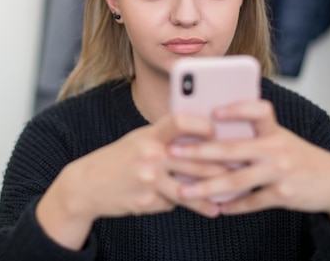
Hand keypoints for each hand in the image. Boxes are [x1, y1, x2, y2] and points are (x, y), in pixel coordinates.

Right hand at [36, 112, 226, 249]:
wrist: (87, 185)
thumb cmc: (120, 158)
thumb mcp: (140, 139)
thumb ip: (167, 138)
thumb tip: (204, 139)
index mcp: (149, 134)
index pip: (180, 121)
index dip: (202, 125)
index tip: (217, 131)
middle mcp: (150, 155)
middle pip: (195, 160)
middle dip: (221, 167)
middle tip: (242, 169)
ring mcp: (148, 180)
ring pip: (191, 188)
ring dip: (213, 194)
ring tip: (228, 198)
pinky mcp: (147, 201)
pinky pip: (175, 203)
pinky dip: (187, 204)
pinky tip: (206, 208)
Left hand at [169, 99, 329, 224]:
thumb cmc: (296, 156)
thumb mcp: (278, 138)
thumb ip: (251, 134)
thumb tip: (209, 133)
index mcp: (274, 130)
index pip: (258, 110)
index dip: (237, 109)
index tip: (212, 111)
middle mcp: (276, 149)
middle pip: (233, 149)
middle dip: (198, 151)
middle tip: (173, 152)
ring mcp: (280, 173)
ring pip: (236, 180)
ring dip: (207, 188)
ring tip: (184, 191)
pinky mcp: (283, 196)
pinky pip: (251, 202)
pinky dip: (232, 206)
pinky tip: (215, 208)